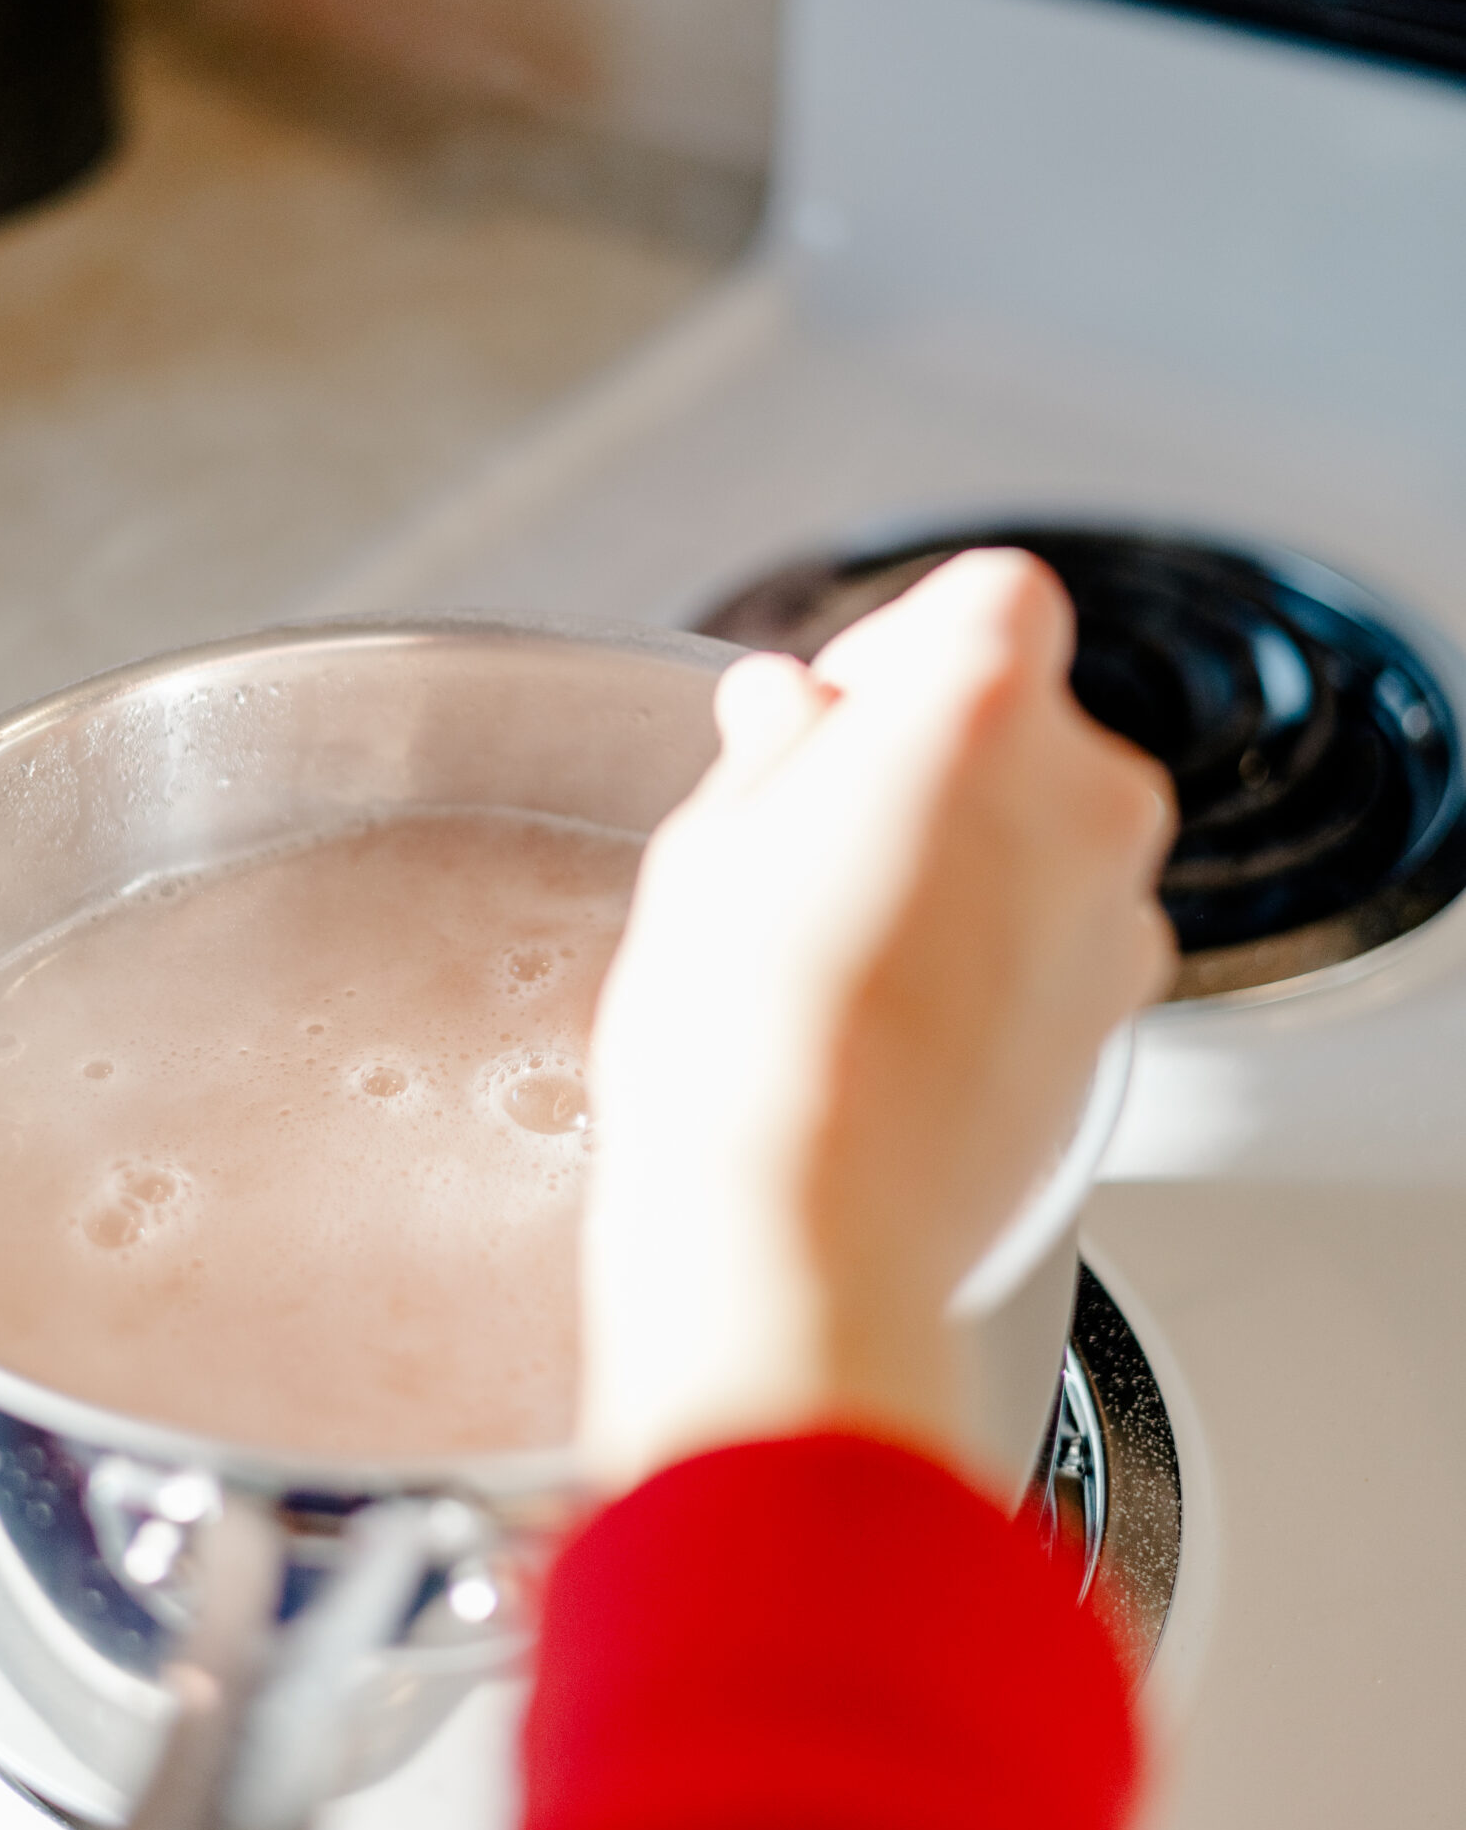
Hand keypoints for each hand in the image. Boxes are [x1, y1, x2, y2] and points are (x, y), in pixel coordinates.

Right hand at [579, 548, 1175, 1491]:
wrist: (806, 1233)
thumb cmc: (742, 1042)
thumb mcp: (713, 846)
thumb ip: (779, 752)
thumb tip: (791, 713)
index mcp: (978, 709)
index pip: (995, 596)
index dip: (906, 639)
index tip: (836, 706)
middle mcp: (1081, 798)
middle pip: (1029, 720)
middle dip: (934, 755)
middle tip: (815, 825)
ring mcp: (1113, 915)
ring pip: (1048, 833)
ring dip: (970, 853)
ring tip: (843, 933)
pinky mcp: (1116, 1020)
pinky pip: (1062, 937)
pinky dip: (1000, 948)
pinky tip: (893, 1007)